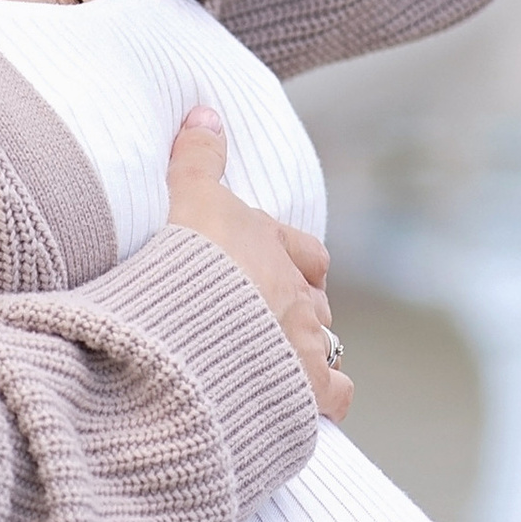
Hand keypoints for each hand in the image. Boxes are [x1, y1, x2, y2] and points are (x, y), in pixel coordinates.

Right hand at [164, 107, 353, 420]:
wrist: (195, 321)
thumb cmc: (188, 258)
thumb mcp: (187, 196)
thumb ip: (196, 157)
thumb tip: (204, 112)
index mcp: (272, 248)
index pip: (305, 254)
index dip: (295, 264)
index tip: (281, 272)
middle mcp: (298, 294)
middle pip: (314, 303)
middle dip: (297, 312)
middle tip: (267, 325)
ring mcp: (304, 343)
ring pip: (326, 346)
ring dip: (307, 355)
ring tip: (280, 368)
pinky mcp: (303, 389)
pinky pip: (333, 396)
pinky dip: (321, 402)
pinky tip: (302, 409)